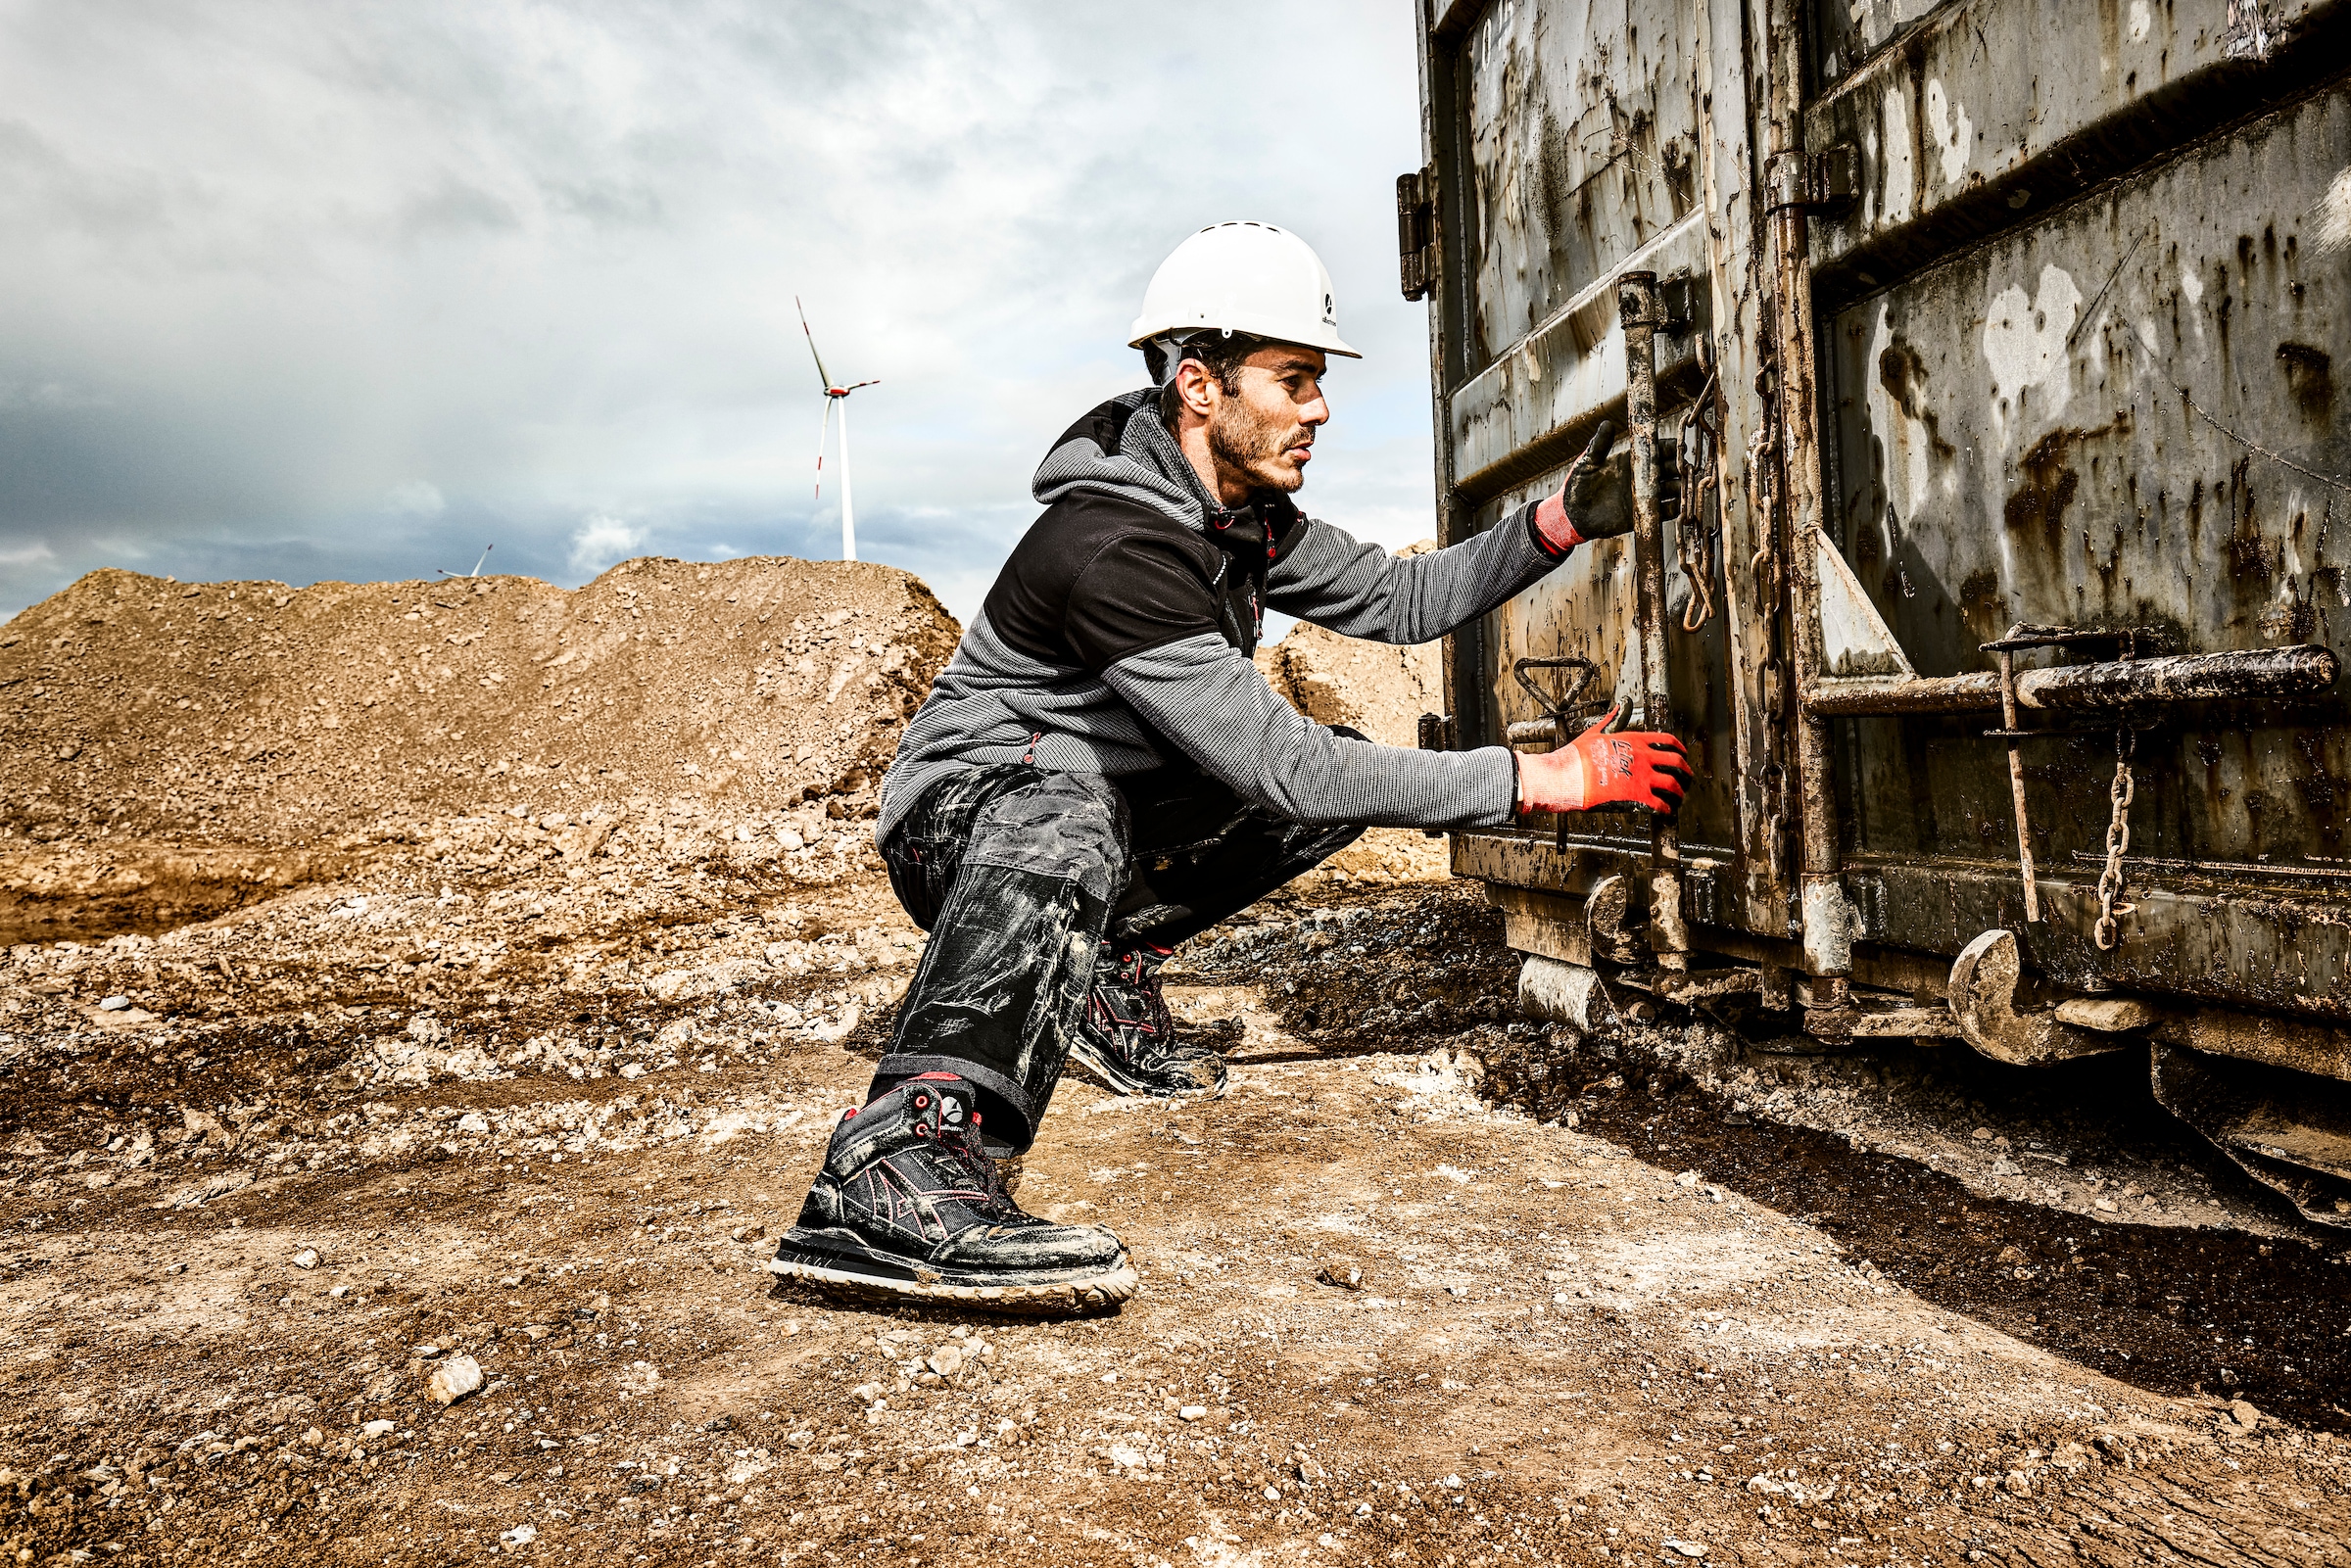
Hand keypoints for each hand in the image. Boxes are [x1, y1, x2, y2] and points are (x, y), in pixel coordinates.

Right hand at [1516, 706, 1691, 814]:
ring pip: (1674, 785)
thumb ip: (1611, 720)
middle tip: (1687, 777)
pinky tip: (1666, 812)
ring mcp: (1642, 777)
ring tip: (1679, 798)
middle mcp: (1643, 757)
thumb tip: (1618, 708)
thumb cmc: (1577, 756)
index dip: (1679, 748)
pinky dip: (1667, 809)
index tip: (1682, 754)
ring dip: (1680, 792)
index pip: (1666, 741)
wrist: (1568, 776)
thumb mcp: (1595, 732)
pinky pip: (1661, 805)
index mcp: (1635, 740)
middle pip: (1676, 762)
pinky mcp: (1638, 796)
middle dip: (1686, 771)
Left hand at [1530, 421, 1682, 550]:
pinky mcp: (1644, 514)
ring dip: (1682, 487)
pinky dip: (1675, 508)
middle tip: (1687, 467)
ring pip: (1672, 489)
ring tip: (1688, 486)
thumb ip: (1599, 445)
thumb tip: (1607, 423)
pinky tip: (1681, 506)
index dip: (1671, 448)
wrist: (1573, 516)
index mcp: (1633, 461)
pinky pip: (1665, 511)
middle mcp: (1643, 477)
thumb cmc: (1578, 486)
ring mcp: (1645, 496)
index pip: (1658, 451)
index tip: (1680, 447)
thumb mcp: (1588, 463)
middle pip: (1670, 469)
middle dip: (1681, 467)